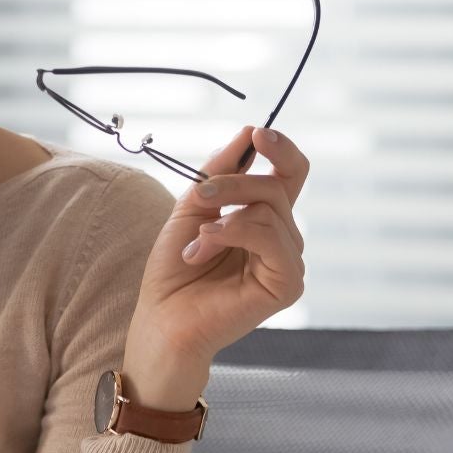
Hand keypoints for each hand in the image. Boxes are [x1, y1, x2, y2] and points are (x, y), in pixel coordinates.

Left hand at [120, 126, 309, 408]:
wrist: (162, 320)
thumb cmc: (174, 272)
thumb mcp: (192, 208)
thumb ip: (219, 172)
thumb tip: (248, 133)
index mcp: (264, 219)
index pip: (290, 173)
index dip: (281, 148)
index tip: (257, 133)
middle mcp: (283, 237)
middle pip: (277, 186)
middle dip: (233, 182)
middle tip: (200, 195)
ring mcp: (289, 261)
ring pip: (270, 209)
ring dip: (224, 215)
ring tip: (195, 242)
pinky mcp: (288, 283)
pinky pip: (271, 237)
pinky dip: (231, 234)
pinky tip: (202, 249)